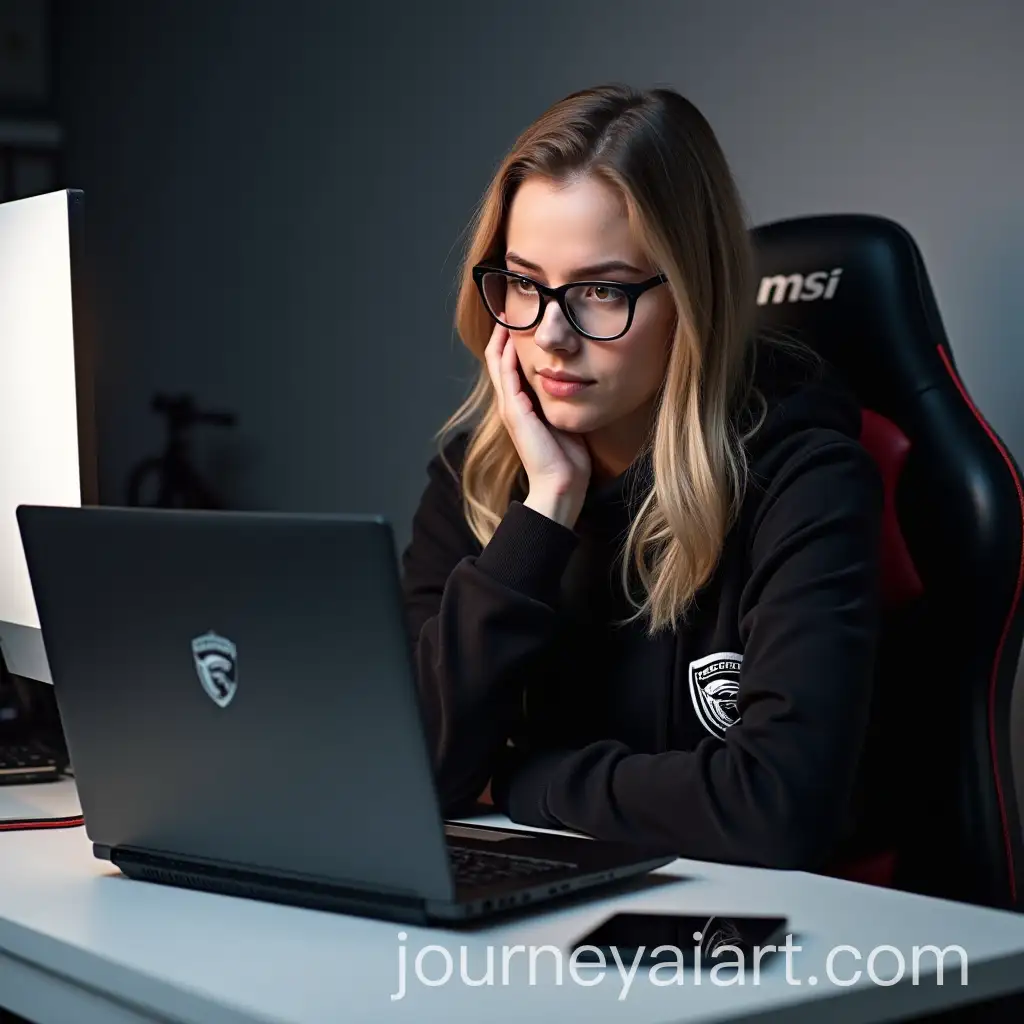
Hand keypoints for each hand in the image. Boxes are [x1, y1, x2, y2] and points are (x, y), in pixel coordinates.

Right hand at [484, 320, 590, 528]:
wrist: (562, 485)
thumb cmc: (568, 459)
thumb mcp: (565, 419)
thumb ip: (564, 400)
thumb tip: (577, 381)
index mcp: (522, 406)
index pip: (511, 366)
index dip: (513, 341)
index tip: (523, 318)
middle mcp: (511, 404)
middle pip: (499, 359)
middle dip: (503, 333)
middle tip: (507, 305)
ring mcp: (510, 408)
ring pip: (498, 363)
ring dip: (501, 337)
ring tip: (505, 314)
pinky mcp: (514, 413)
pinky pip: (507, 376)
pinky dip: (508, 355)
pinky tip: (513, 337)